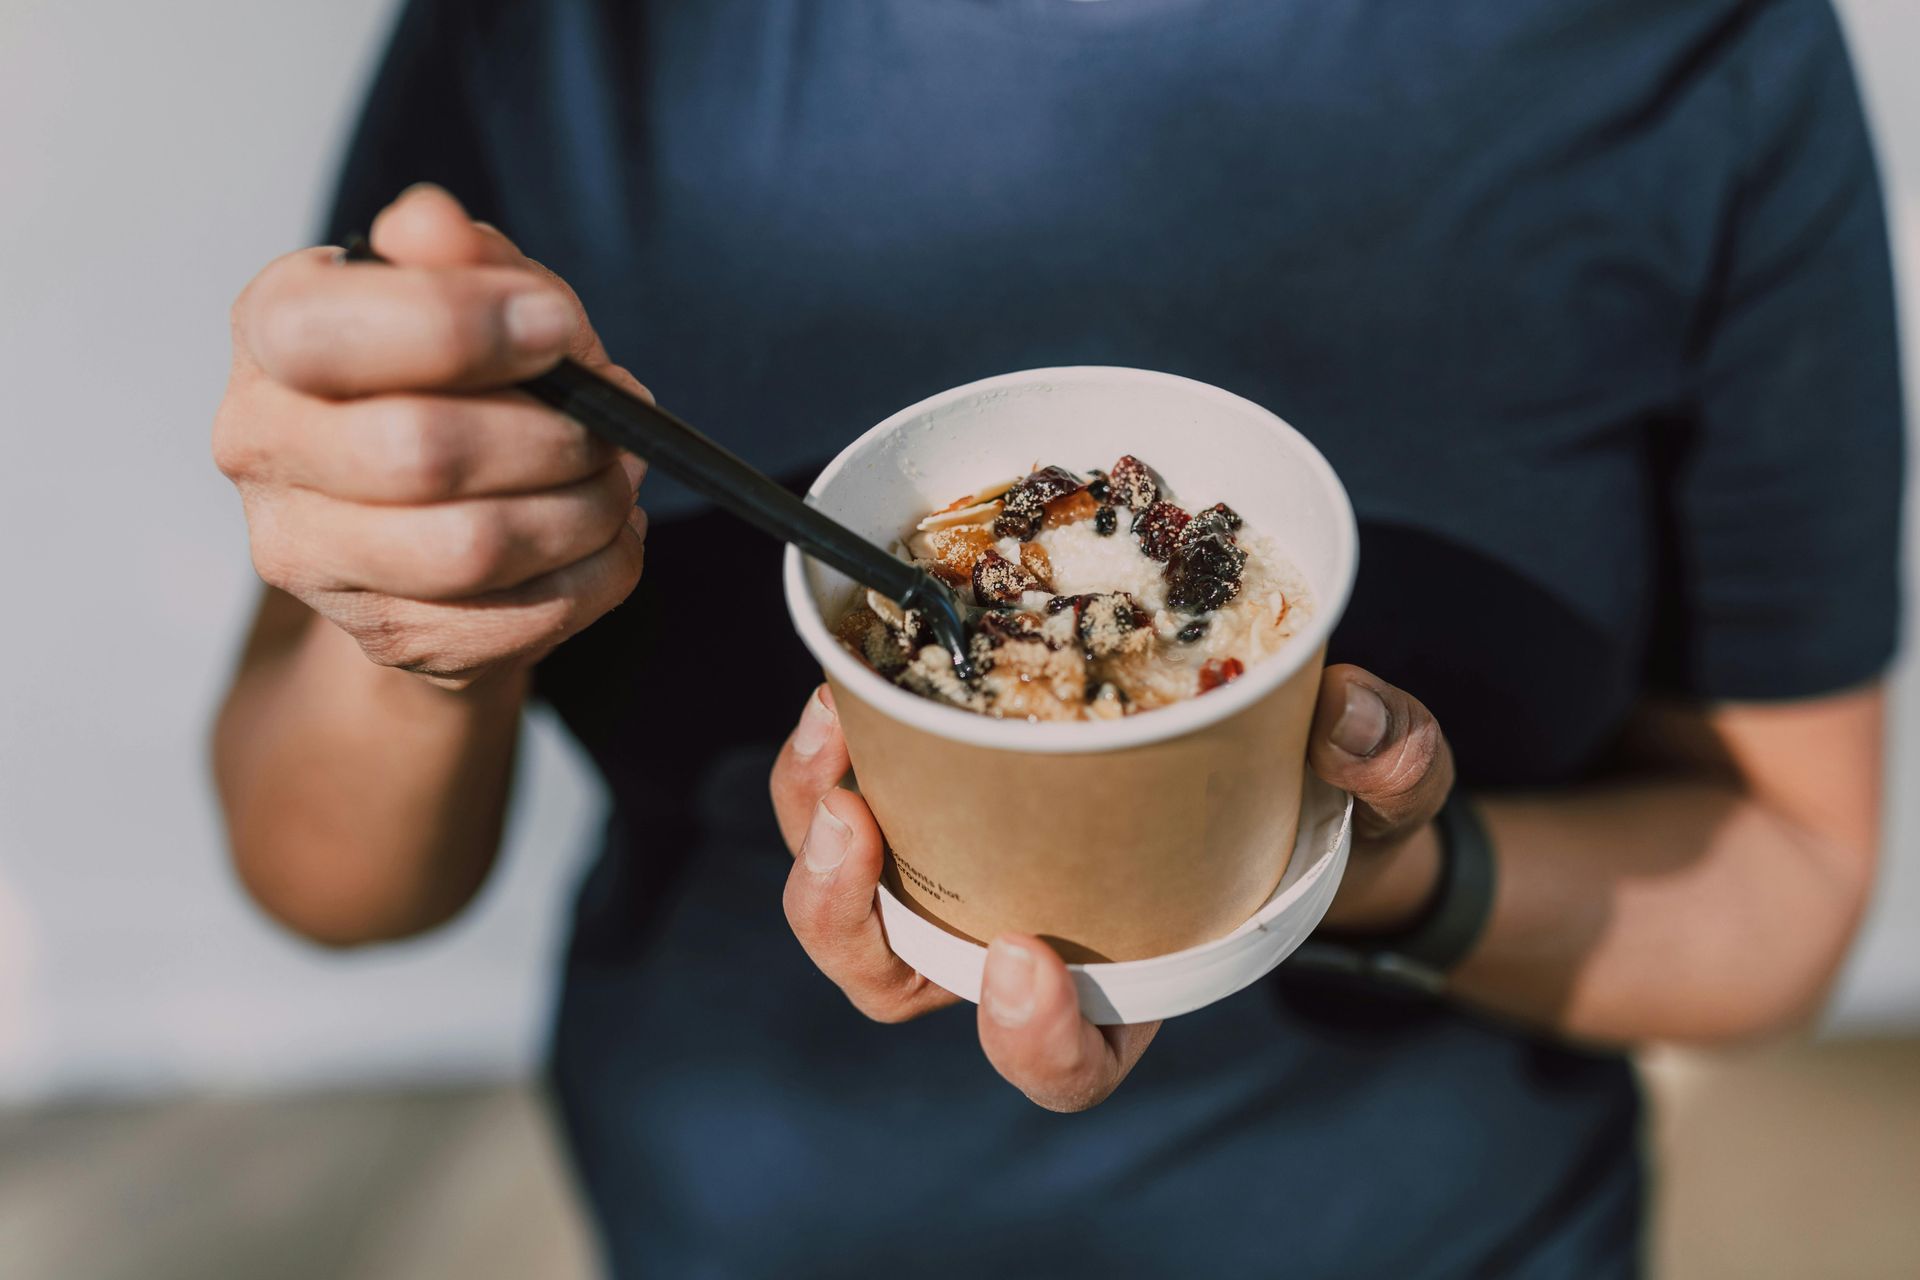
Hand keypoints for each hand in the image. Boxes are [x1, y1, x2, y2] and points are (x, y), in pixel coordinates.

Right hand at [212, 184, 647, 689]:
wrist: (443, 516)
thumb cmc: (463, 382)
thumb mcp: (479, 292)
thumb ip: (464, 255)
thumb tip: (431, 224)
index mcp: (272, 331)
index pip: (333, 332)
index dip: (463, 328)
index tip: (557, 328)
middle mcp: (260, 444)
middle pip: (418, 453)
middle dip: (553, 437)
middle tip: (611, 424)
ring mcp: (309, 555)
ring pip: (474, 548)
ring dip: (584, 512)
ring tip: (615, 481)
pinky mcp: (384, 635)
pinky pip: (519, 620)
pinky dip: (595, 575)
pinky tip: (604, 540)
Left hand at [766, 664, 1454, 1112]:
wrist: (1272, 742)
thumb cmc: (1325, 800)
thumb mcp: (1386, 778)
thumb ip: (1391, 760)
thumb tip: (1355, 723)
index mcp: (1133, 986)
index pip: (1071, 1066)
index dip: (1036, 1046)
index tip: (1029, 964)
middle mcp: (1029, 953)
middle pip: (905, 988)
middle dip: (853, 926)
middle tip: (855, 829)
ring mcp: (969, 879)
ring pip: (849, 907)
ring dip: (813, 835)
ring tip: (831, 741)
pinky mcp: (934, 800)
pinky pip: (848, 805)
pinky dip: (824, 768)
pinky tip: (840, 696)